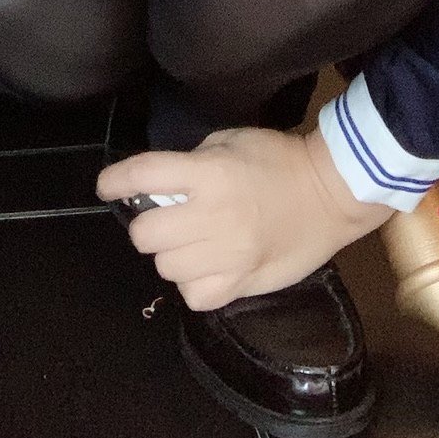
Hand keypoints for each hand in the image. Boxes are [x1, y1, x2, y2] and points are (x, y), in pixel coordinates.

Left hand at [95, 124, 392, 310]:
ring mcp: (229, 255)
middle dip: (147, 224)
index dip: (116, 181)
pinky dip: (193, 284)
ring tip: (189, 242)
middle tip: (163, 217)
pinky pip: (195, 296)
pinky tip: (205, 267)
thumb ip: (190, 163)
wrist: (331, 194)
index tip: (107, 186)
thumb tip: (159, 186)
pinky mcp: (244, 283)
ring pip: (167, 268)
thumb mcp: (229, 141)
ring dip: (171, 253)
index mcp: (208, 174)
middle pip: (146, 234)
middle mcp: (213, 216)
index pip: (144, 177)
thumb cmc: (277, 159)